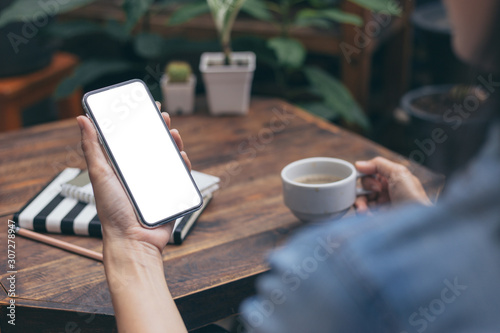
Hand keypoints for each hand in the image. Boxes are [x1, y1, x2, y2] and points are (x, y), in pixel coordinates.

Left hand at [77, 103, 190, 253]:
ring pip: (168, 158)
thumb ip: (92, 147)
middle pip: (152, 145)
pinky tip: (181, 156)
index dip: (137, 122)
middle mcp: (140, 174)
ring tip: (172, 132)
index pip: (130, 139)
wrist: (134, 241)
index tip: (142, 107)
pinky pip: (180, 175)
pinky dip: (183, 164)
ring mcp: (157, 183)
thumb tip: (82, 119)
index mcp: (122, 167)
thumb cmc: (113, 212)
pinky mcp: (171, 193)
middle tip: (161, 115)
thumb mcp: (100, 174)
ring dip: (172, 143)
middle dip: (157, 129)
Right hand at [354, 157, 431, 213]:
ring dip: (360, 203)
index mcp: (391, 179)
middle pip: (363, 187)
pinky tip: (368, 215)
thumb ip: (378, 164)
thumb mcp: (398, 172)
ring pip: (361, 200)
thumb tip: (359, 164)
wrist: (415, 221)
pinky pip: (363, 213)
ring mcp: (381, 205)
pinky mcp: (377, 217)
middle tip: (375, 193)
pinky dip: (363, 213)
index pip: (370, 174)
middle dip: (363, 190)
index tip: (366, 179)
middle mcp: (385, 191)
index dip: (366, 176)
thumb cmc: (412, 197)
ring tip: (364, 209)